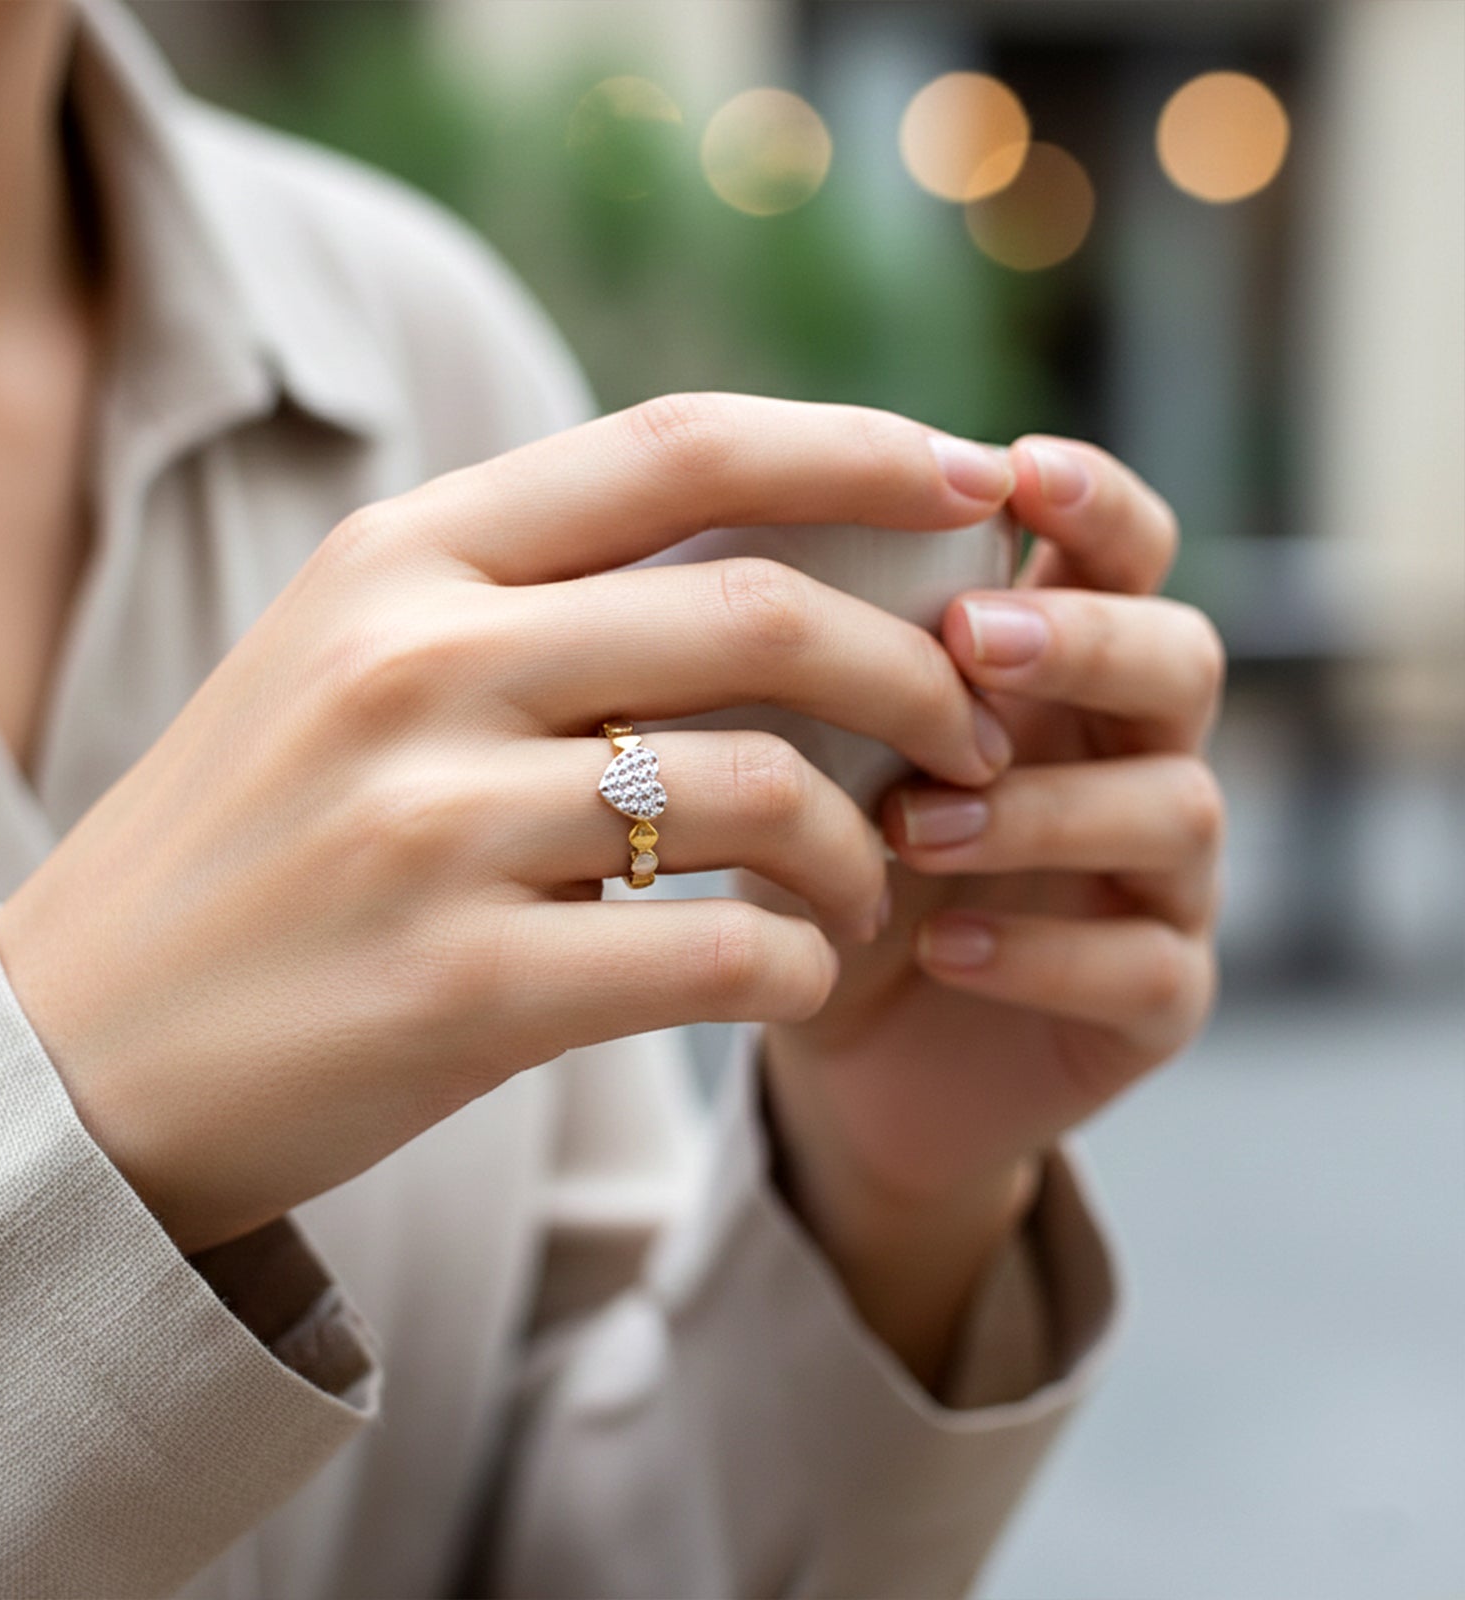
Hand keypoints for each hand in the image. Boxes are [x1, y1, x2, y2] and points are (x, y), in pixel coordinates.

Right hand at [0, 395, 1018, 1251]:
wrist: (91, 1047)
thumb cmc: (256, 846)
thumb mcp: (352, 667)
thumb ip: (529, 603)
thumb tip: (774, 572)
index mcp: (401, 559)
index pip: (679, 448)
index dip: (855, 450)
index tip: (974, 484)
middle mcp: (416, 665)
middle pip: (759, 614)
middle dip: (916, 674)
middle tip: (974, 736)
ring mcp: (431, 826)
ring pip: (765, 792)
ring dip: (864, 847)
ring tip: (871, 883)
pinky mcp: (461, 989)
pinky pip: (725, 951)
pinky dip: (806, 964)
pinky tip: (801, 977)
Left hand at [756, 436, 1223, 1382]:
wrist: (841, 1043)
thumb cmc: (823, 865)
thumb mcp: (809, 752)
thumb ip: (824, 663)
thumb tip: (766, 542)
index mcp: (1056, 674)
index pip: (1122, 556)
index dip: (1094, 506)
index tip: (1019, 471)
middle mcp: (1130, 757)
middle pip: (1182, 659)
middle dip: (1084, 639)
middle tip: (970, 641)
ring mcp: (1160, 881)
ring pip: (1176, 808)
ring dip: (1040, 806)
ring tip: (908, 826)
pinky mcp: (1158, 1000)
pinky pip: (1148, 965)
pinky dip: (1042, 951)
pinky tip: (942, 948)